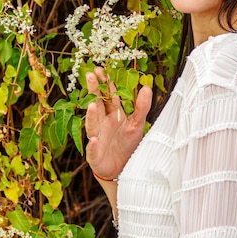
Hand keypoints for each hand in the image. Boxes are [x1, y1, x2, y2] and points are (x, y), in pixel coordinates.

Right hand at [84, 66, 151, 180]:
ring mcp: (96, 137)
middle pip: (96, 103)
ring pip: (92, 124)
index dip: (105, 83)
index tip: (101, 69)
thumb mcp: (138, 124)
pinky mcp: (94, 154)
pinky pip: (92, 149)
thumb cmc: (129, 144)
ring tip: (92, 105)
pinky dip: (92, 146)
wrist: (123, 168)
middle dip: (93, 90)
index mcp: (113, 114)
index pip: (108, 96)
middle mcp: (102, 122)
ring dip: (91, 115)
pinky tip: (94, 140)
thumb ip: (141, 106)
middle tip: (89, 75)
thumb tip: (147, 87)